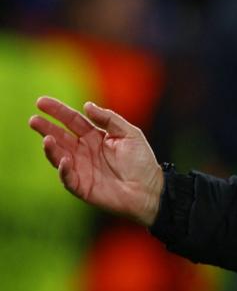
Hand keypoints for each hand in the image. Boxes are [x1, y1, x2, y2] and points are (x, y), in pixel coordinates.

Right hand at [28, 97, 163, 225]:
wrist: (149, 189)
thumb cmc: (141, 161)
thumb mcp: (130, 134)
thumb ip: (109, 119)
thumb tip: (87, 105)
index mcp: (95, 136)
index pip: (73, 121)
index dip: (58, 111)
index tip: (41, 102)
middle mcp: (84, 151)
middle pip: (61, 137)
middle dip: (46, 128)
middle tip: (33, 120)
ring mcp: (81, 168)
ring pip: (59, 156)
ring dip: (51, 148)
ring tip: (46, 138)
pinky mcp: (81, 186)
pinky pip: (67, 177)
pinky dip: (63, 169)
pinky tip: (64, 159)